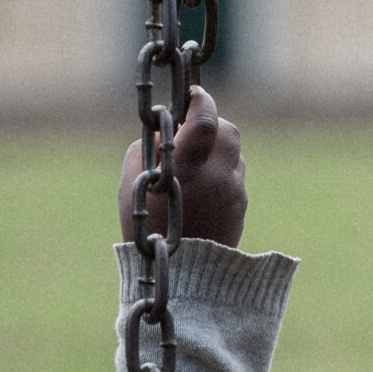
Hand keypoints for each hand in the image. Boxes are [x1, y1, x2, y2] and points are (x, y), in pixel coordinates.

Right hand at [118, 86, 246, 249]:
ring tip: (195, 165)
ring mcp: (233, 191)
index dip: (201, 100)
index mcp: (187, 164)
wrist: (178, 276)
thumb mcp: (132, 182)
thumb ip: (151, 147)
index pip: (206, 116)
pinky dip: (222, 173)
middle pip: (228, 129)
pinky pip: (235, 177)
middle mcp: (216, 174)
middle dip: (213, 123)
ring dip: (218, 150)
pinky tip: (203, 189)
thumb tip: (169, 130)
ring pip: (234, 153)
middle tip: (194, 131)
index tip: (194, 95)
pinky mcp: (240, 207)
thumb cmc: (146, 225)